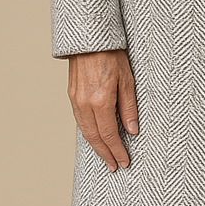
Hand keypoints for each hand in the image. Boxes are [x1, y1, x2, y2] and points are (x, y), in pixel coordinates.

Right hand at [67, 49, 138, 171]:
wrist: (89, 38)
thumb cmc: (112, 54)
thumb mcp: (128, 80)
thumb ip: (129, 107)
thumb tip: (132, 130)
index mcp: (101, 101)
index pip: (110, 134)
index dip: (117, 150)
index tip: (124, 162)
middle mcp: (85, 104)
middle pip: (95, 137)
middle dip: (105, 154)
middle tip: (114, 166)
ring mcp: (75, 100)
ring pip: (84, 131)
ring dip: (95, 146)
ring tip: (105, 157)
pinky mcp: (71, 95)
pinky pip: (79, 120)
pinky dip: (87, 133)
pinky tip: (94, 137)